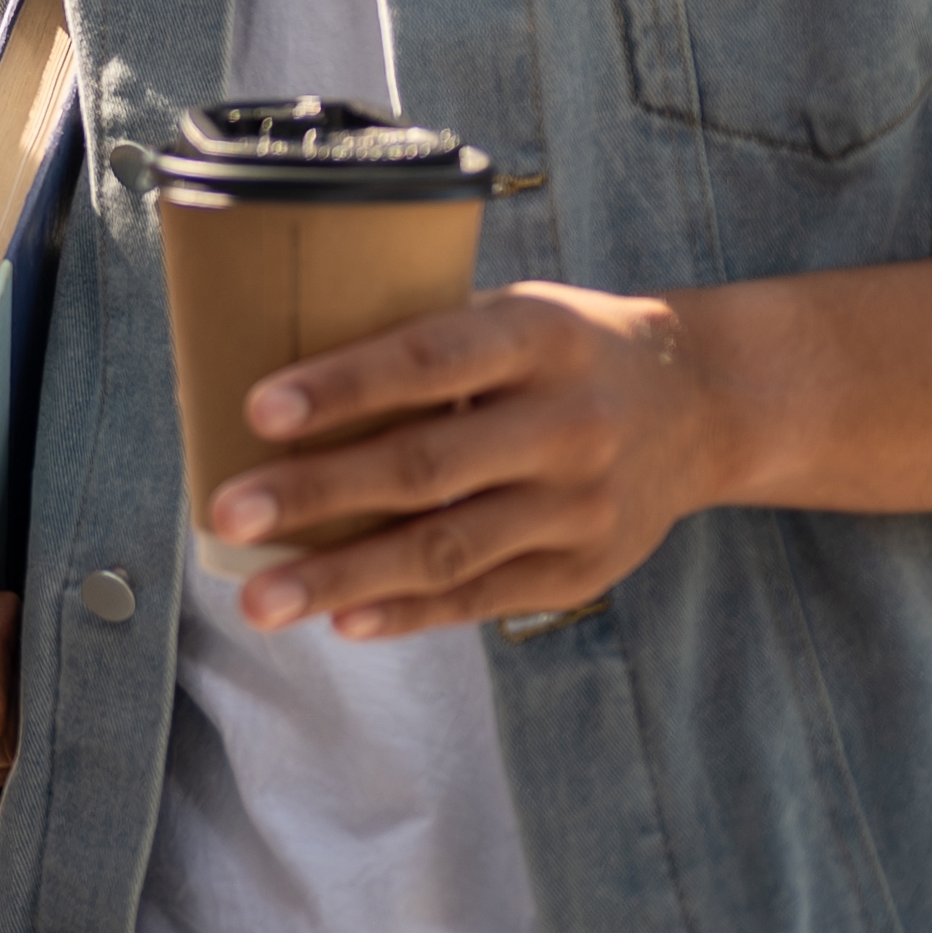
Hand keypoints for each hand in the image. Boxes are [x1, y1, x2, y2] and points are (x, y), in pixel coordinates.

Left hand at [211, 280, 732, 639]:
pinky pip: (482, 598)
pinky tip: (340, 620)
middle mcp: (568, 425)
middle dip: (316, 495)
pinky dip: (406, 613)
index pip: (431, 359)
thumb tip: (284, 382)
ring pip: (447, 549)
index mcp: (541, 338)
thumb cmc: (565, 347)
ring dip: (342, 578)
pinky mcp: (584, 569)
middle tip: (226, 513)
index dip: (345, 385)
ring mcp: (581, 506)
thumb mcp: (515, 312)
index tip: (258, 408)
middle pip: (427, 467)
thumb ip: (427, 341)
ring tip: (259, 601)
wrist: (705, 404)